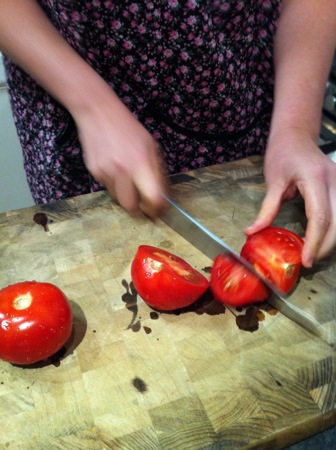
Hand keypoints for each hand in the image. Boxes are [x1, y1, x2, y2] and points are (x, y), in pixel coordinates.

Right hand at [75, 91, 166, 217]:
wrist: (98, 112)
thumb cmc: (128, 129)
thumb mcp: (151, 146)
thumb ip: (157, 172)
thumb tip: (163, 196)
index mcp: (141, 163)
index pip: (152, 197)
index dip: (156, 208)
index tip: (157, 209)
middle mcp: (123, 170)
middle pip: (131, 207)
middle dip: (138, 209)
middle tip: (143, 205)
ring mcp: (106, 172)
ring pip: (118, 199)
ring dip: (125, 196)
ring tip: (128, 180)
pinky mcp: (94, 172)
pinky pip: (107, 187)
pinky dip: (114, 184)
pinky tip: (114, 168)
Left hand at [245, 128, 335, 267]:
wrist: (296, 136)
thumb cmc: (283, 154)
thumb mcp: (273, 181)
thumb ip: (267, 209)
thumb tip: (252, 232)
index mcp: (316, 179)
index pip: (320, 217)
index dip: (314, 242)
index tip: (306, 260)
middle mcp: (335, 181)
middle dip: (325, 246)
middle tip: (308, 261)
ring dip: (332, 239)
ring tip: (315, 252)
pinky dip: (334, 228)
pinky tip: (323, 238)